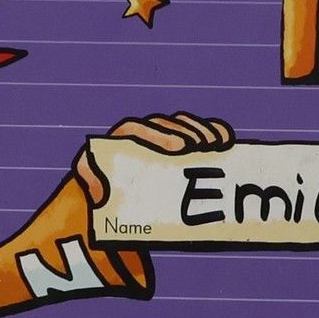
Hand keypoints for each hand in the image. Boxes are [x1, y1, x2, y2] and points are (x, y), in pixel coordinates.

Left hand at [76, 113, 233, 207]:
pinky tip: (225, 141)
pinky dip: (213, 131)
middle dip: (186, 133)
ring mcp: (166, 133)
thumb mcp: (93, 182)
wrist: (115, 182)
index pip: (139, 129)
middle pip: (167, 125)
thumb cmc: (105, 180)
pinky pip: (200, 130)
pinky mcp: (183, 140)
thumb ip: (92, 183)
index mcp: (122, 136)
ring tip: (216, 145)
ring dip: (202, 131)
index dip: (160, 135)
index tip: (180, 147)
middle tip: (202, 147)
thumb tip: (99, 192)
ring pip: (184, 125)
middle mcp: (145, 130)